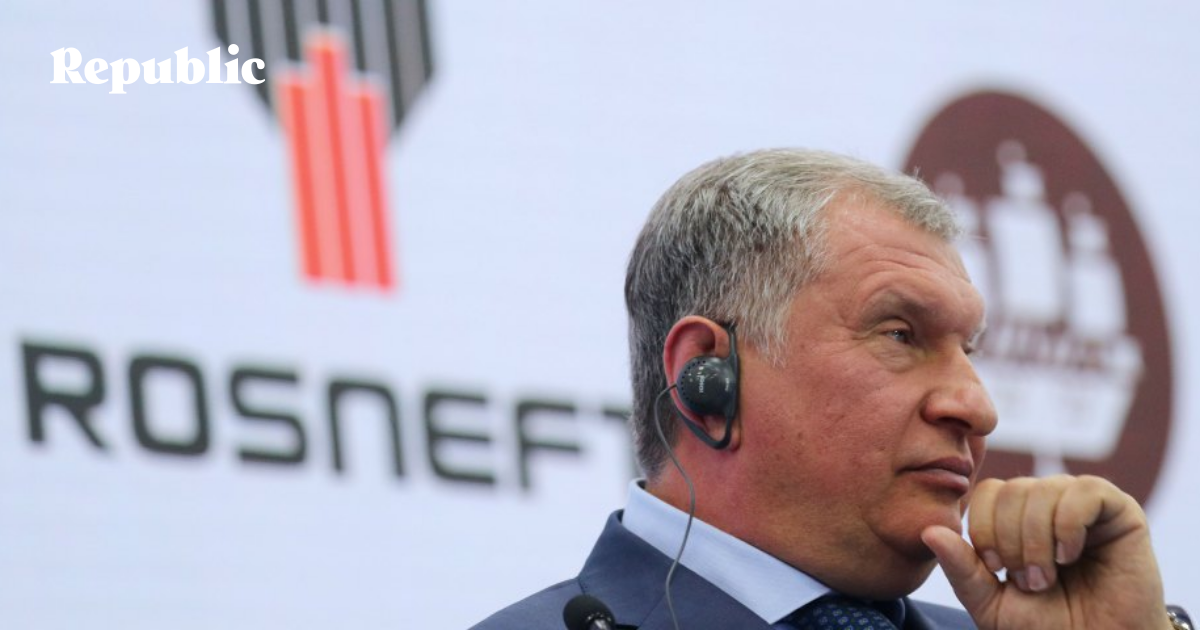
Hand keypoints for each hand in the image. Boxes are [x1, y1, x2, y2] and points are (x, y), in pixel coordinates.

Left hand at [921, 475, 1171, 629]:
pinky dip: (1068, 527)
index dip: (983, 528)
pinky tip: (1070, 556)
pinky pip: (1084, 491)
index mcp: (1017, 518)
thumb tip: (928, 530)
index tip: (996, 569)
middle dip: (1011, 542)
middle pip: (1011, 490)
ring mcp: (1082, 502)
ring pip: (1043, 489)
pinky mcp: (1119, 509)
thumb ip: (961, 569)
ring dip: (1037, 541)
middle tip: (1030, 582)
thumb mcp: (991, 604)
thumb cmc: (1048, 628)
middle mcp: (1048, 502)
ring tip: (1048, 577)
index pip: (986, 491)